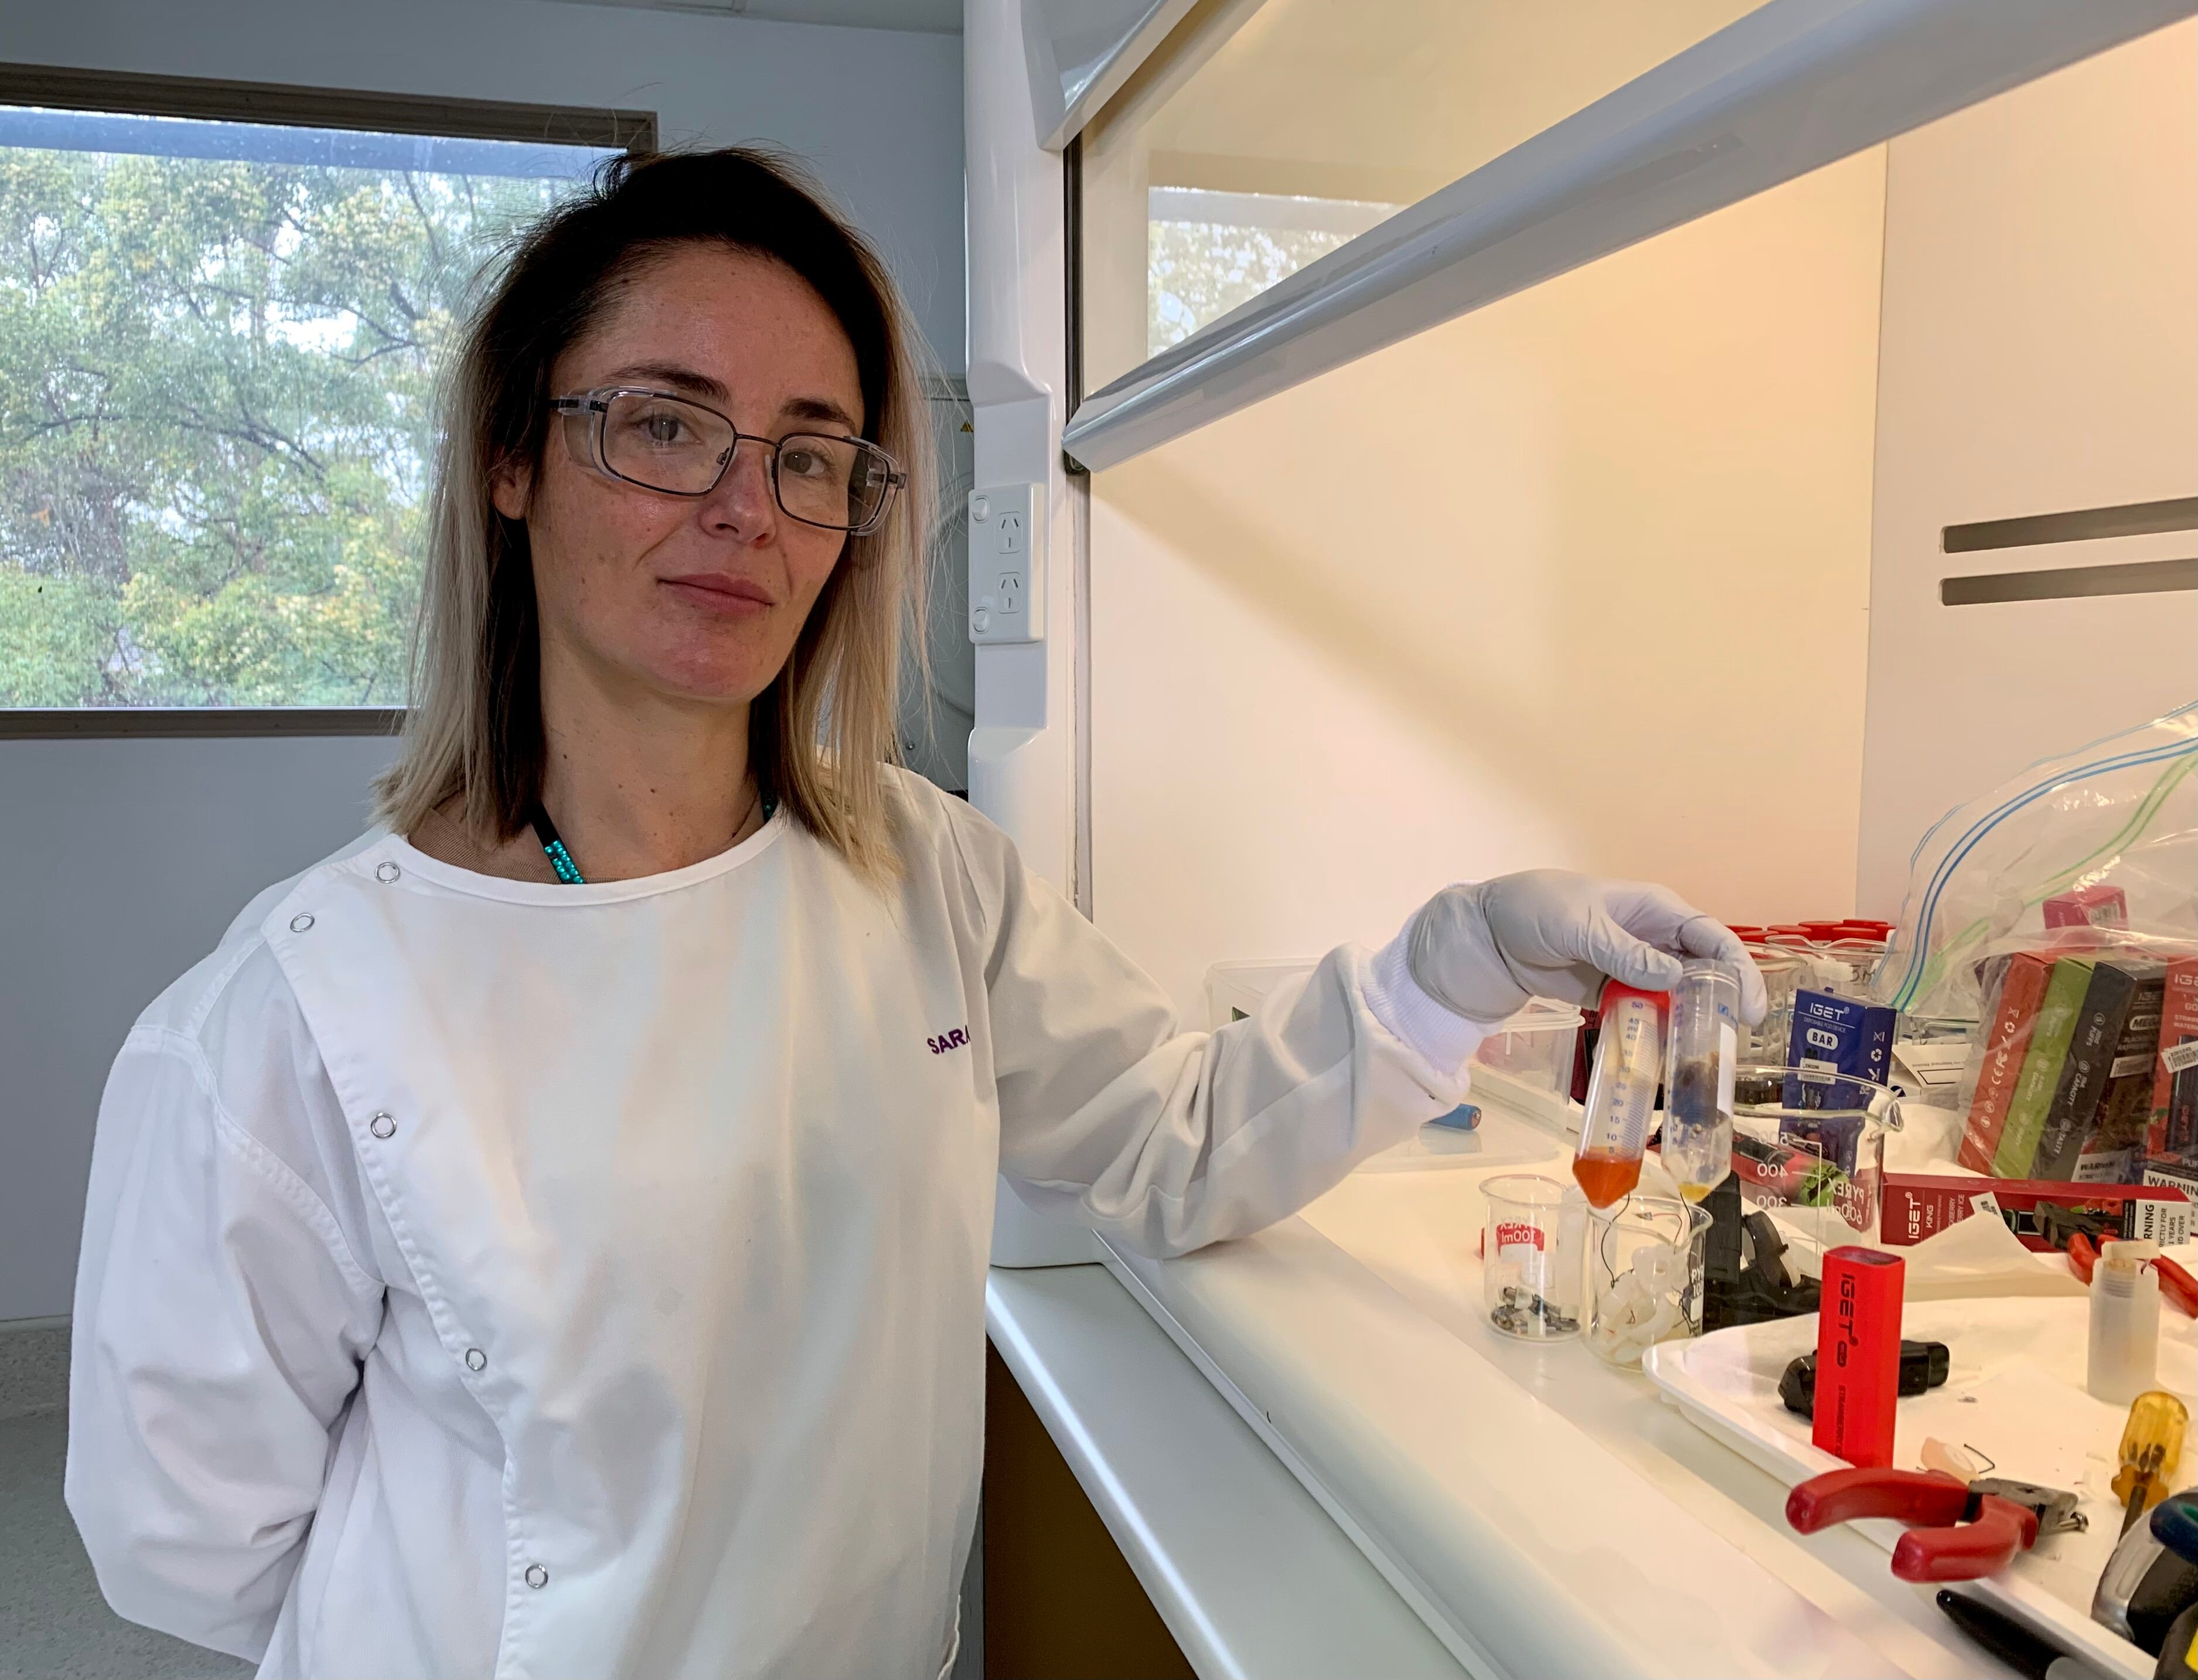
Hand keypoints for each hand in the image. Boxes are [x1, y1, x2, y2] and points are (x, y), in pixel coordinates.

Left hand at [1406, 869, 1766, 1025]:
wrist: (1482, 934)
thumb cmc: (1532, 909)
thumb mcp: (1580, 925)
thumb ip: (1625, 953)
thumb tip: (1676, 976)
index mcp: (1652, 909)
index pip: (1709, 936)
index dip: (1736, 969)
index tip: (1749, 1009)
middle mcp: (1650, 938)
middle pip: (1700, 970)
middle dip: (1719, 1003)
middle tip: (1730, 1042)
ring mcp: (1629, 968)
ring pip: (1673, 996)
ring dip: (1687, 1023)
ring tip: (1701, 1057)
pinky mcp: (1607, 993)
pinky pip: (1639, 1013)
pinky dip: (1651, 1032)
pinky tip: (1660, 1057)